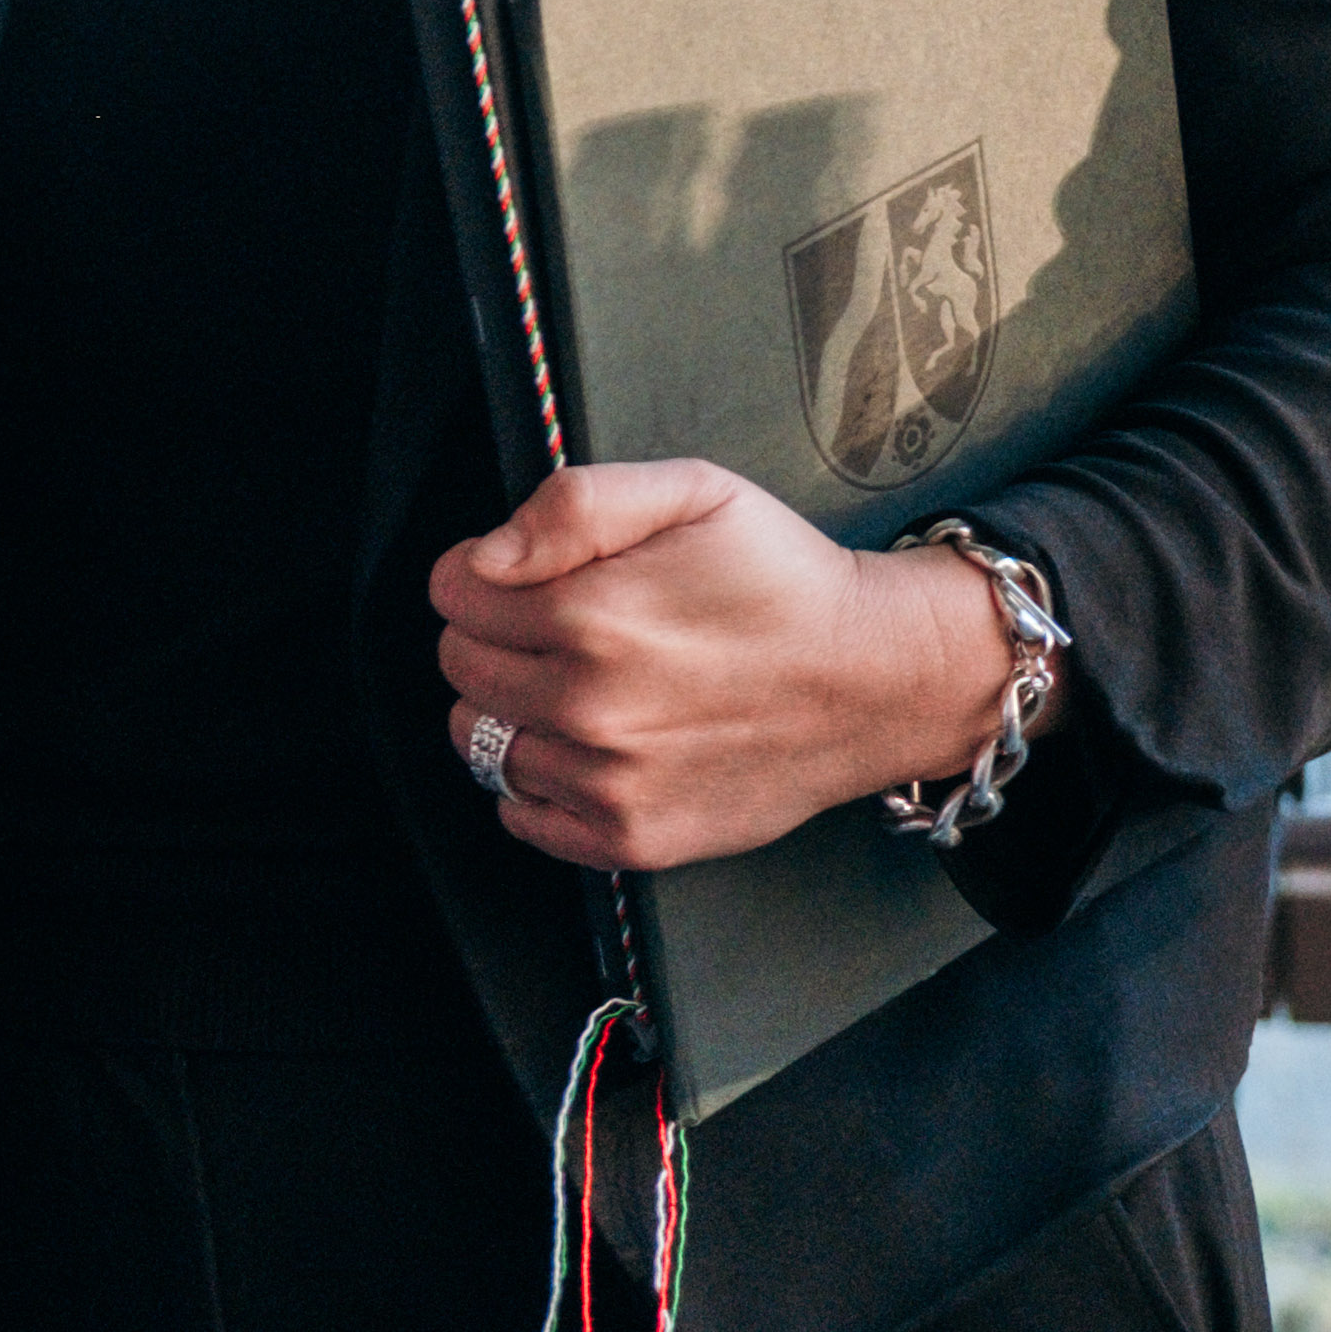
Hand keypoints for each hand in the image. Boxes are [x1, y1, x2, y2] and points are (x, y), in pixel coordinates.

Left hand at [429, 460, 1018, 872]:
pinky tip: (587, 745)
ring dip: (513, 709)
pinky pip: (520, 815)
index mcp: (593, 615)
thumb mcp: (691, 491)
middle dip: (493, 636)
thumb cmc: (783, 579)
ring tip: (582, 684)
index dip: (485, 571)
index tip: (530, 573)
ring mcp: (610, 783)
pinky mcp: (632, 839)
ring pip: (480, 741)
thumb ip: (573, 505)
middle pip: (460, 667)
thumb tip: (486, 558)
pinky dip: (536, 782)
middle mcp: (591, 708)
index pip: (453, 593)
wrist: (876, 678)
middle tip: (560, 625)